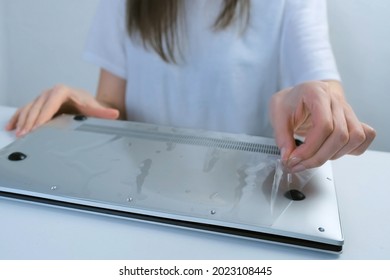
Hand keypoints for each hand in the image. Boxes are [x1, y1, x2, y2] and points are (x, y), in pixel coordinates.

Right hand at [5, 84, 119, 136]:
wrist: (85, 103)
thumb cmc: (88, 106)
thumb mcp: (95, 109)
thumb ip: (103, 112)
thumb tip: (114, 113)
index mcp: (63, 91)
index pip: (50, 102)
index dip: (43, 114)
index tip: (38, 127)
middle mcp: (50, 92)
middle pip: (37, 106)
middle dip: (30, 121)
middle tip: (25, 135)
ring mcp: (42, 98)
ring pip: (29, 108)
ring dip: (22, 121)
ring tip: (18, 134)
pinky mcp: (38, 104)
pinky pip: (25, 110)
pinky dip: (18, 118)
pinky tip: (11, 127)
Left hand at [270, 81, 375, 171]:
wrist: (297, 96)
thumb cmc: (288, 103)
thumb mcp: (277, 115)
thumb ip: (282, 136)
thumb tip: (288, 157)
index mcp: (316, 93)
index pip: (324, 125)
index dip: (310, 147)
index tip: (294, 158)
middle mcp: (336, 100)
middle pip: (340, 134)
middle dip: (318, 156)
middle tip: (299, 164)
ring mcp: (347, 110)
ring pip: (355, 137)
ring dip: (334, 155)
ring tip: (313, 158)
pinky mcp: (352, 120)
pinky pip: (364, 137)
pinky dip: (351, 150)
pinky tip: (330, 152)